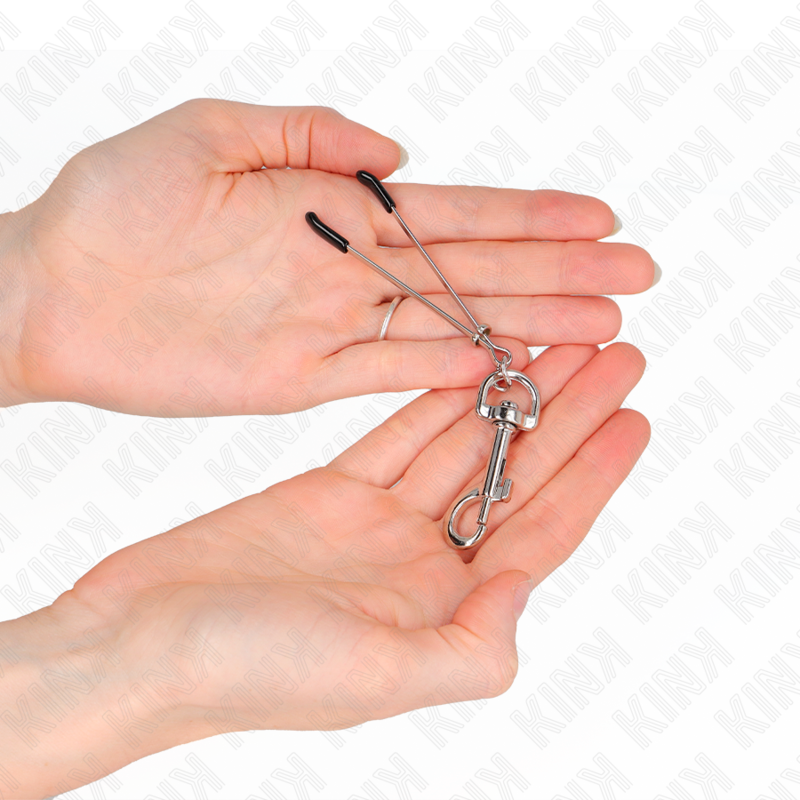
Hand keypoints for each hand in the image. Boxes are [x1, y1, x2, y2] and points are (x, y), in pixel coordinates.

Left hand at [0, 99, 655, 413]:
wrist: (57, 292)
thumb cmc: (113, 205)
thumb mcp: (210, 133)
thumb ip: (307, 134)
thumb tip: (394, 150)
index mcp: (334, 204)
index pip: (455, 211)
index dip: (530, 216)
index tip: (600, 219)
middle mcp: (349, 268)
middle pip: (474, 271)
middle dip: (558, 273)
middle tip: (634, 278)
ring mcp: (333, 327)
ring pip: (450, 326)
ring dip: (527, 327)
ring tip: (600, 329)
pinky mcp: (304, 379)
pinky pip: (392, 375)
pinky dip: (451, 372)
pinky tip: (506, 367)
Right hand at [1, 342, 647, 795]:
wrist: (138, 642)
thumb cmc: (246, 671)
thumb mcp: (377, 678)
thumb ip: (470, 645)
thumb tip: (525, 587)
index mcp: (444, 612)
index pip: (542, 529)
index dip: (594, 473)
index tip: (634, 414)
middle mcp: (420, 566)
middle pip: (513, 475)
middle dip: (566, 414)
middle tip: (610, 351)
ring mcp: (377, 524)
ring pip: (461, 444)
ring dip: (509, 394)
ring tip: (554, 338)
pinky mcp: (332, 491)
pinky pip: (399, 432)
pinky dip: (437, 396)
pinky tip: (473, 360)